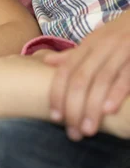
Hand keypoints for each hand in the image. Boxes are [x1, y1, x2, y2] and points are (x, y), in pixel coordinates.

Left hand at [43, 12, 129, 139]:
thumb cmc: (115, 35)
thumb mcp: (92, 41)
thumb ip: (72, 55)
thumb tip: (46, 62)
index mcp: (86, 46)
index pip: (66, 71)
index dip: (58, 93)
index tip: (55, 116)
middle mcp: (100, 49)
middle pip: (80, 79)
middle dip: (74, 106)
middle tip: (72, 132)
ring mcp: (118, 53)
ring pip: (101, 81)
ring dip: (92, 106)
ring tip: (87, 130)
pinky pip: (125, 77)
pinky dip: (117, 93)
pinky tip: (109, 110)